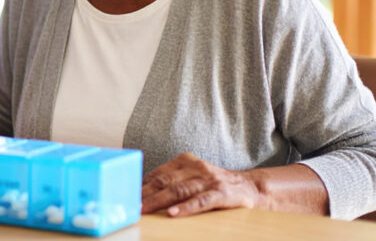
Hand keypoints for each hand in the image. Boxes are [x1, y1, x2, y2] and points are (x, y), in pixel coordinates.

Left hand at [141, 153, 261, 216]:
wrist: (250, 187)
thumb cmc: (214, 184)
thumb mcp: (191, 176)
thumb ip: (171, 181)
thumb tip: (140, 191)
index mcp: (185, 161)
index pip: (158, 174)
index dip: (140, 185)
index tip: (125, 195)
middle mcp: (195, 167)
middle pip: (165, 181)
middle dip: (145, 194)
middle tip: (129, 205)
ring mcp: (209, 180)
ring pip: (179, 190)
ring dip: (159, 201)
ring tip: (144, 210)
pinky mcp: (222, 193)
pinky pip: (201, 201)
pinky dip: (186, 208)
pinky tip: (173, 214)